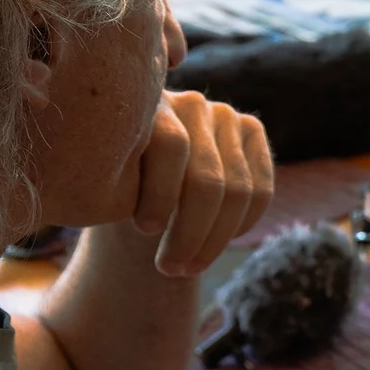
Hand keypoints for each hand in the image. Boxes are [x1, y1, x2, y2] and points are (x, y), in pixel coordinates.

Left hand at [132, 91, 274, 277]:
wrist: (139, 186)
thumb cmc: (116, 193)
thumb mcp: (108, 190)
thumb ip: (121, 187)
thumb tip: (132, 211)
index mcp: (148, 104)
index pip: (171, 146)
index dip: (160, 196)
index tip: (144, 230)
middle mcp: (191, 102)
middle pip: (208, 179)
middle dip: (190, 233)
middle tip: (168, 268)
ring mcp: (225, 115)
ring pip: (237, 191)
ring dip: (212, 241)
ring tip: (185, 268)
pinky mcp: (251, 132)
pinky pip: (261, 190)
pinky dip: (240, 226)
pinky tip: (215, 245)